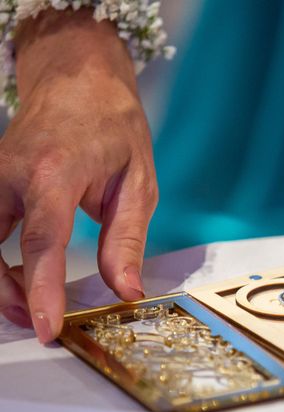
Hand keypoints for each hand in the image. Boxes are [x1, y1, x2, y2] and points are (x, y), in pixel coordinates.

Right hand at [0, 9, 156, 342]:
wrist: (79, 79)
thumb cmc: (114, 128)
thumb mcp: (138, 184)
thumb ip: (126, 241)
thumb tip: (125, 290)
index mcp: (55, 172)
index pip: (42, 241)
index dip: (41, 290)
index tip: (46, 327)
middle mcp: (10, 173)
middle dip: (8, 294)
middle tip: (37, 321)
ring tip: (29, 302)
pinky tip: (18, 274)